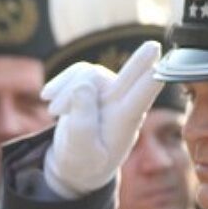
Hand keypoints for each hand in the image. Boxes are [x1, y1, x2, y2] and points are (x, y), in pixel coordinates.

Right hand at [42, 40, 162, 198]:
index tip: (160, 70)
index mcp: (124, 123)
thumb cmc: (82, 161)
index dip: (150, 83)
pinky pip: (77, 72)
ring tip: (52, 112)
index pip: (140, 99)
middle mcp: (121, 103)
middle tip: (154, 46)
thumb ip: (82, 123)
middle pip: (131, 77)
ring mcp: (108, 90)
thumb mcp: (80, 150)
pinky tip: (47, 97)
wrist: (76, 162)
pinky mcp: (94, 83)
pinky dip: (60, 83)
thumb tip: (82, 85)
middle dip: (140, 62)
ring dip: (65, 90)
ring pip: (88, 74)